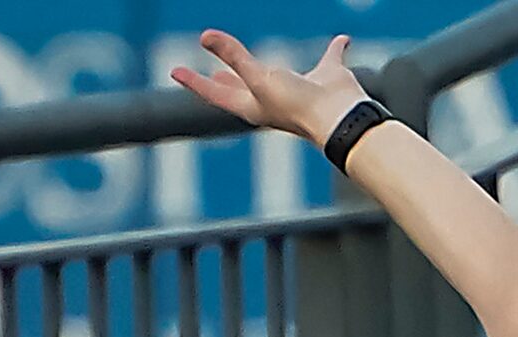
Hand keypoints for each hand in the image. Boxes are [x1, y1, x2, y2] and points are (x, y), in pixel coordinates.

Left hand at [170, 29, 370, 146]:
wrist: (341, 118)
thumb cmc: (298, 105)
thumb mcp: (259, 77)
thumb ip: (234, 56)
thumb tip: (205, 37)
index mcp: (253, 106)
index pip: (215, 92)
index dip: (194, 81)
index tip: (175, 72)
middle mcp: (274, 101)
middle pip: (243, 89)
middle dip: (228, 82)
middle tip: (214, 75)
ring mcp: (301, 90)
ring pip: (281, 76)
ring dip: (271, 68)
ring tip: (261, 60)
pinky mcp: (328, 78)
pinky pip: (331, 58)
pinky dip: (336, 48)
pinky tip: (342, 40)